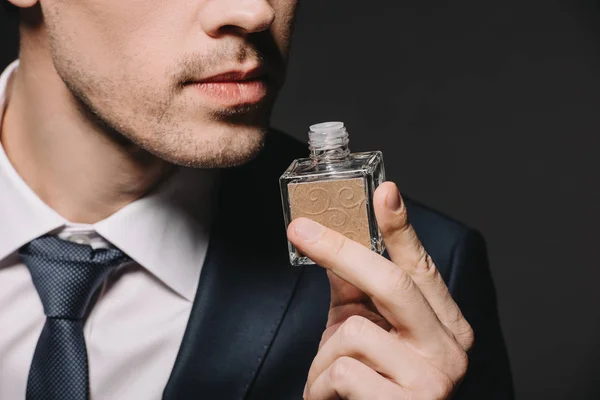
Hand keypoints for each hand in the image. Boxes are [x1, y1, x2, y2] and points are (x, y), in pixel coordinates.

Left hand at [287, 181, 473, 399]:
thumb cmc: (368, 386)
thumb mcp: (361, 333)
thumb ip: (353, 291)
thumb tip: (330, 243)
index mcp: (444, 326)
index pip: (420, 268)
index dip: (400, 229)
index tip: (386, 192)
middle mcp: (450, 349)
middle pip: (393, 284)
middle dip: (340, 253)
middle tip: (300, 231)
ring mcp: (433, 381)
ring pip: (355, 332)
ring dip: (323, 355)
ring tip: (326, 377)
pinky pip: (343, 372)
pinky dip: (320, 384)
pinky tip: (329, 397)